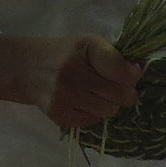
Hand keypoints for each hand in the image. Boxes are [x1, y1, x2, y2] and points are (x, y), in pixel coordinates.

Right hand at [0, 32, 140, 127]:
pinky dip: (93, 114)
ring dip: (109, 105)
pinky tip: (85, 103)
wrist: (27, 68)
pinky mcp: (58, 114)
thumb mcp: (88, 45)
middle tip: (120, 90)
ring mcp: (64, 96)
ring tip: (99, 95)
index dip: (132, 75)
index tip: (133, 75)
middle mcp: (73, 72)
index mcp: (85, 49)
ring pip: (108, 111)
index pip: (119, 68)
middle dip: (125, 93)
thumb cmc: (65, 54)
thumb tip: (138, 74)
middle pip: (119, 95)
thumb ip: (114, 57)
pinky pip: (91, 122)